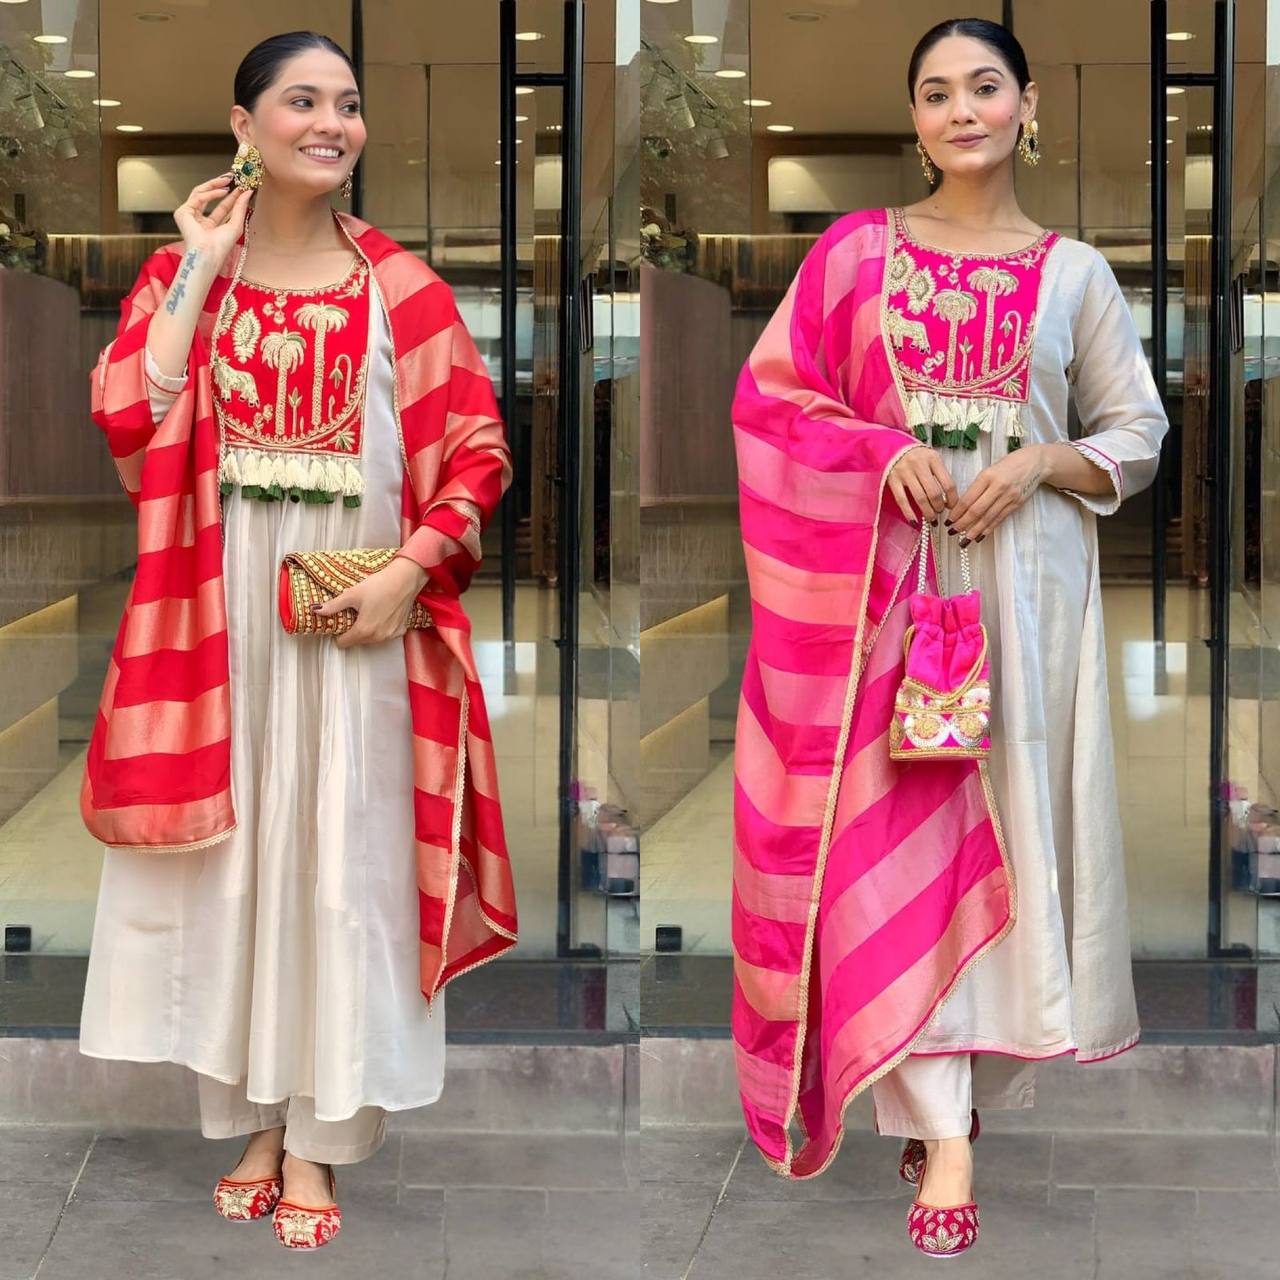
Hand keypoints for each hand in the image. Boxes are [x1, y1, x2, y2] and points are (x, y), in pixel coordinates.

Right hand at [172, 172, 252, 261]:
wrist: (209, 254)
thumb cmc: (221, 246)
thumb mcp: (235, 224)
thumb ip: (240, 207)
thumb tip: (248, 191)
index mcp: (210, 226)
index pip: (221, 207)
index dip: (231, 196)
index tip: (241, 187)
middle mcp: (198, 220)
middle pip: (208, 197)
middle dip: (220, 186)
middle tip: (233, 176)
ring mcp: (189, 215)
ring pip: (200, 192)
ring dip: (215, 184)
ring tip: (229, 179)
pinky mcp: (182, 212)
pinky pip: (198, 197)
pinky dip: (211, 193)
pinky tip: (223, 191)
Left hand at [313, 556, 429, 649]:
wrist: (405, 579)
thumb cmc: (380, 585)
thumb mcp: (352, 594)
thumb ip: (333, 605)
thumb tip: (316, 610)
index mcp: (363, 630)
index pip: (343, 643)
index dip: (338, 633)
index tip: (341, 621)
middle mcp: (377, 637)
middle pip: (357, 641)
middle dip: (353, 630)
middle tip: (354, 613)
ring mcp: (390, 635)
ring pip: (372, 639)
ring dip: (367, 630)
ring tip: (368, 612)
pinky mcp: (400, 630)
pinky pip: (385, 634)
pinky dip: (382, 627)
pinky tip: (382, 614)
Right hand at [887, 444, 956, 524]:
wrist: (892, 445)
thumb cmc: (915, 455)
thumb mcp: (931, 458)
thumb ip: (940, 474)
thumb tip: (948, 498)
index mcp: (933, 458)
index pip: (948, 483)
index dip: (952, 499)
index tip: (952, 506)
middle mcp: (919, 465)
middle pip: (934, 493)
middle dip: (939, 507)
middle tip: (940, 512)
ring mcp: (905, 472)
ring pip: (920, 498)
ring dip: (927, 512)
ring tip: (931, 518)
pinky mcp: (893, 480)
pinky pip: (902, 500)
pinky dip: (909, 513)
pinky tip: (915, 522)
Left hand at [946, 445, 1050, 545]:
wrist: (1035, 463)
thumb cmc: (1009, 465)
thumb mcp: (989, 470)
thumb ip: (977, 487)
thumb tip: (961, 506)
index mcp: (987, 476)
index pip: (968, 498)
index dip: (957, 512)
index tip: (948, 520)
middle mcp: (998, 487)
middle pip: (977, 510)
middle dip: (963, 524)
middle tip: (952, 532)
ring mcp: (1009, 496)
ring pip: (988, 518)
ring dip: (974, 531)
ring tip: (964, 540)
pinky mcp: (1017, 504)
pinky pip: (999, 519)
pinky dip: (988, 529)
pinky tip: (980, 536)